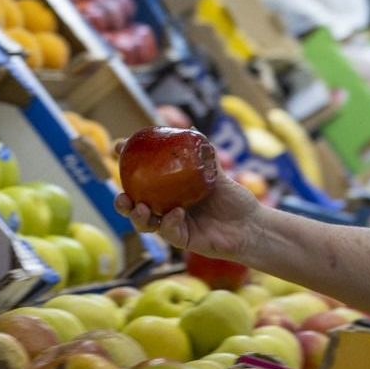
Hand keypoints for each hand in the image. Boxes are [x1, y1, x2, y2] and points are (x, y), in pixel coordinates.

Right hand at [113, 141, 262, 260]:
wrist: (251, 225)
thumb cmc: (233, 200)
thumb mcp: (216, 173)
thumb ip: (204, 155)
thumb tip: (193, 129)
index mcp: (170, 191)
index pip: (142, 178)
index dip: (127, 164)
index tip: (118, 147)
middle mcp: (167, 209)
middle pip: (135, 206)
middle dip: (122, 202)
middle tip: (121, 196)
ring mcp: (174, 225)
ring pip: (145, 224)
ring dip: (137, 216)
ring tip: (139, 207)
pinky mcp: (183, 239)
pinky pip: (169, 231)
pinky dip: (169, 222)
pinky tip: (177, 213)